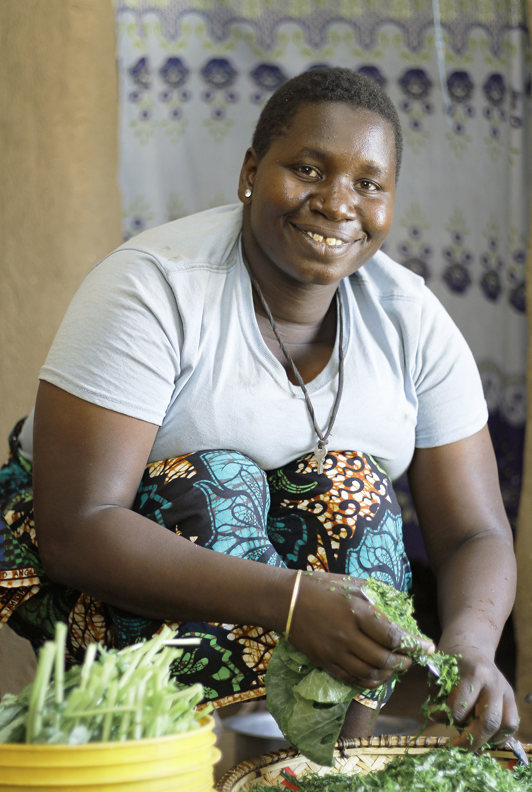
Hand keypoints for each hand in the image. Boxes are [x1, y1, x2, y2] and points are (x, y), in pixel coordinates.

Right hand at [287, 571, 434, 689]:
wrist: (286, 600)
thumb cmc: (322, 586)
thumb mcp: (352, 583)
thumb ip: (377, 596)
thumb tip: (401, 607)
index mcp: (356, 612)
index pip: (392, 636)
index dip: (414, 644)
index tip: (428, 647)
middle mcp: (347, 635)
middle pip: (384, 659)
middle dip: (404, 662)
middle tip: (411, 659)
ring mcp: (335, 652)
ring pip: (370, 674)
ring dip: (388, 674)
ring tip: (396, 666)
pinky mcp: (325, 662)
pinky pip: (352, 680)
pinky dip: (370, 681)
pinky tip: (377, 674)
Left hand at [441, 644, 518, 750]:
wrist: (470, 644)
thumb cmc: (450, 661)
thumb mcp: (437, 673)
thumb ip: (438, 697)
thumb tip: (440, 719)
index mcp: (474, 672)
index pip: (463, 706)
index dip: (451, 717)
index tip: (442, 717)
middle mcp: (494, 682)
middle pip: (488, 721)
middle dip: (471, 740)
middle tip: (456, 747)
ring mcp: (505, 690)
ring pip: (505, 725)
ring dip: (488, 739)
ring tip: (471, 741)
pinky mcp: (511, 698)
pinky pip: (511, 724)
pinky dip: (499, 736)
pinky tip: (484, 737)